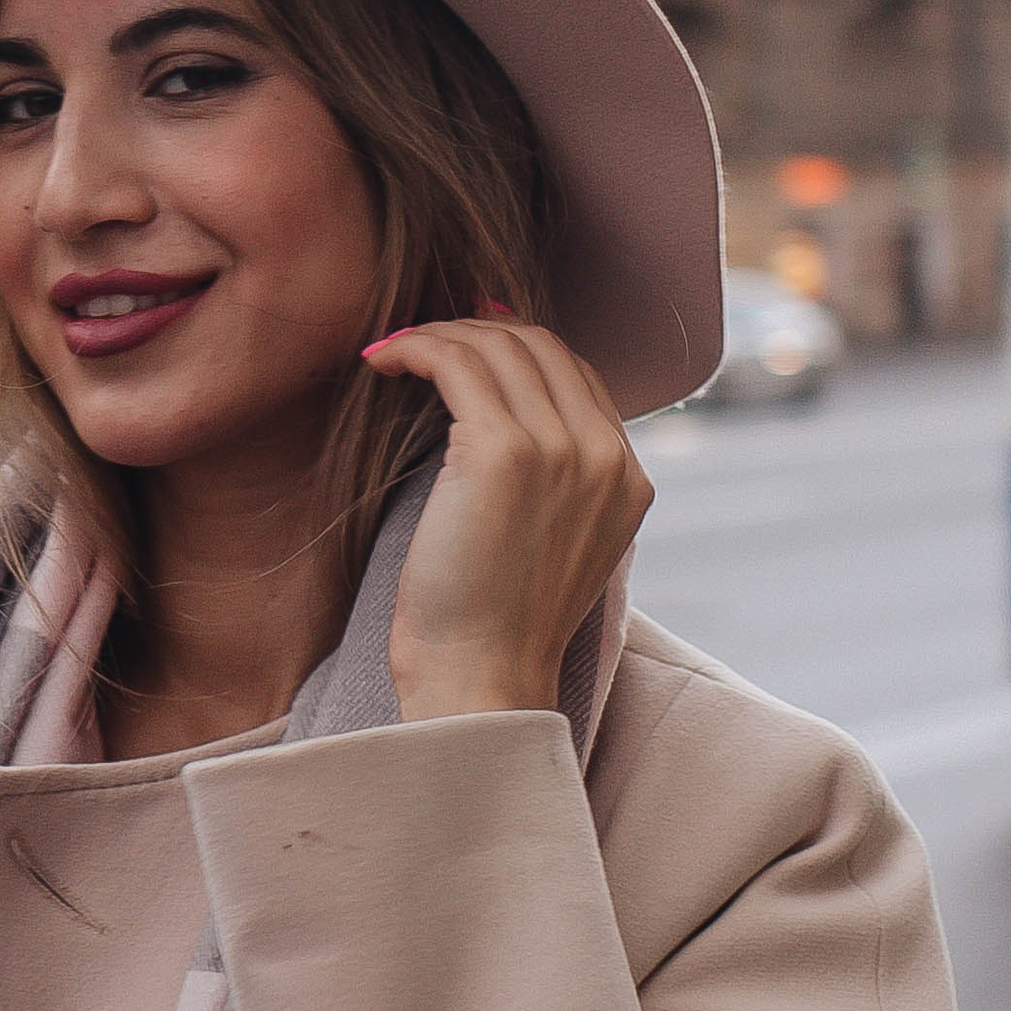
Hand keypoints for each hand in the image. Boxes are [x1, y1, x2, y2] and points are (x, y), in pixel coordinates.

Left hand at [360, 312, 650, 724]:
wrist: (483, 678)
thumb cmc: (496, 624)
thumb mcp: (552, 543)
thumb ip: (552, 479)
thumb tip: (496, 407)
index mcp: (627, 478)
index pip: (577, 373)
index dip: (516, 347)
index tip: (462, 346)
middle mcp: (604, 455)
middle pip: (541, 346)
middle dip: (475, 331)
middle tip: (420, 344)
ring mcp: (559, 449)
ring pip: (497, 346)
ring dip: (437, 335)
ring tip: (393, 353)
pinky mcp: (502, 451)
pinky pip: (456, 362)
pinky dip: (415, 347)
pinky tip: (382, 362)